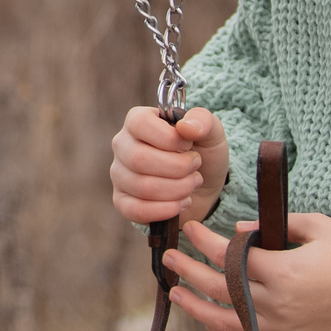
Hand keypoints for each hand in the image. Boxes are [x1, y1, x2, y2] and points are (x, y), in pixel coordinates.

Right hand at [110, 105, 227, 225]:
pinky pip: (135, 210)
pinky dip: (165, 210)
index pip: (141, 124)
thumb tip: (186, 126)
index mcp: (137, 120)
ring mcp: (119, 174)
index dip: (170, 139)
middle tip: (196, 167)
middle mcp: (122, 145)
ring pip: (141, 187)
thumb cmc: (203, 152)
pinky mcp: (122, 201)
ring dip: (177, 189)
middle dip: (178, 168)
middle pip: (139, 159)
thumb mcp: (212, 132)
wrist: (205, 186)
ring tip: (192, 183)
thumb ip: (203, 121)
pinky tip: (182, 203)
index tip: (189, 145)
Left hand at [164, 212, 330, 330]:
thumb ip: (276, 226)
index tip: (190, 228)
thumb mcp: (316, 227)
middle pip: (220, 288)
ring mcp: (282, 327)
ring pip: (227, 322)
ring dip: (197, 308)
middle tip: (170, 258)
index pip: (231, 256)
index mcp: (283, 270)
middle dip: (190, 271)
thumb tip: (239, 230)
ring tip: (177, 293)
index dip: (206, 241)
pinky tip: (210, 322)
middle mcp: (277, 302)